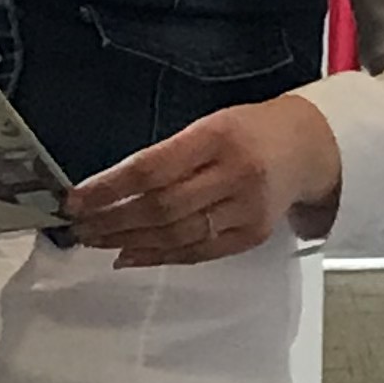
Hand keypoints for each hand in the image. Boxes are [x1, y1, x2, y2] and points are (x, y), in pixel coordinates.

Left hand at [63, 96, 342, 266]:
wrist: (307, 147)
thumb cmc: (247, 132)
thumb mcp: (208, 125)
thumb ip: (165, 156)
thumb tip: (109, 189)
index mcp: (218, 137)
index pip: (152, 168)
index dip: (109, 188)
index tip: (76, 198)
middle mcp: (235, 174)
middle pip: (162, 206)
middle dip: (113, 220)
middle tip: (78, 226)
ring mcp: (247, 209)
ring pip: (177, 234)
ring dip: (129, 241)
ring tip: (95, 240)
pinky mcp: (252, 235)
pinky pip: (198, 252)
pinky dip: (159, 257)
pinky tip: (129, 256)